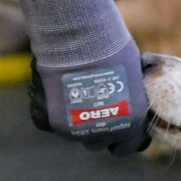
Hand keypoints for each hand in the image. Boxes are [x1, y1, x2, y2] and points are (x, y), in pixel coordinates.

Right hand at [19, 0, 150, 153]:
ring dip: (72, 116)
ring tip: (70, 86)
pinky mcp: (49, 121)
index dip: (123, 137)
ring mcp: (74, 130)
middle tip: (89, 102)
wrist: (79, 33)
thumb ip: (127, 95)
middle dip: (95, 127)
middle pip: (97, 142)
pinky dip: (50, 106)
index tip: (115, 124)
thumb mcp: (131, 73)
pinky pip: (49, 120)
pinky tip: (53, 84)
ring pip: (73, 131)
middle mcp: (103, 131)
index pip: (128, 147)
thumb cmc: (110, 45)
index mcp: (131, 122)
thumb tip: (125, 97)